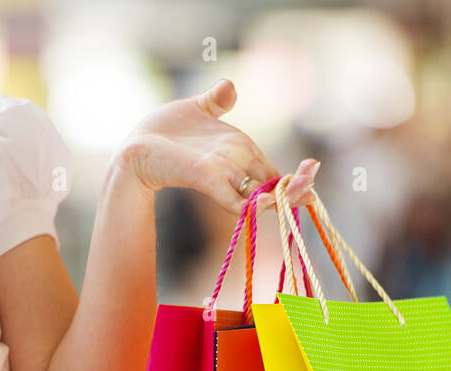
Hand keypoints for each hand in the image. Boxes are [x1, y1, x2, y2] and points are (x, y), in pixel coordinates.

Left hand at [117, 79, 319, 213]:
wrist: (136, 146)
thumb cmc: (164, 130)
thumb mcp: (198, 109)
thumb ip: (218, 100)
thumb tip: (230, 86)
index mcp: (240, 151)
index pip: (274, 173)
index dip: (293, 178)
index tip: (312, 171)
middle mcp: (236, 167)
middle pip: (275, 186)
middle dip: (298, 188)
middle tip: (314, 184)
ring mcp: (224, 176)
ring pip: (262, 196)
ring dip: (286, 197)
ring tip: (308, 192)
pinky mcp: (208, 180)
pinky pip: (239, 201)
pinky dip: (257, 204)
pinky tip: (273, 200)